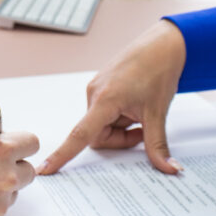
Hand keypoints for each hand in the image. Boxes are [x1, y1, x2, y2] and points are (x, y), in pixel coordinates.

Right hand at [38, 20, 185, 174]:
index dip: (62, 155)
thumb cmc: (158, 71)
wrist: (163, 45)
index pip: (80, 135)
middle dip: (120, 139)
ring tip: (141, 112)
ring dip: (122, 127)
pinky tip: (136, 106)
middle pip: (98, 135)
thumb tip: (169, 170)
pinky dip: (121, 117)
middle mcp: (94, 94)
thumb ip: (157, 145)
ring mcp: (97, 90)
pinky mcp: (102, 88)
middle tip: (143, 128)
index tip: (45, 170)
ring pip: (103, 125)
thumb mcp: (158, 113)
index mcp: (104, 100)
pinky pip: (105, 114)